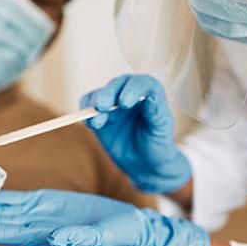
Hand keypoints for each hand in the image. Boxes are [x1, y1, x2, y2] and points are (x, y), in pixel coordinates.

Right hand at [80, 74, 191, 192]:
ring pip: (99, 95)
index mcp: (150, 92)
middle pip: (116, 85)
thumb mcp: (161, 129)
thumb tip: (151, 96)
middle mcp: (129, 91)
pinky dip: (85, 114)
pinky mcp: (99, 113)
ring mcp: (112, 102)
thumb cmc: (157, 143)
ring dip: (94, 105)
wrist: (144, 162)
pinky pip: (87, 106)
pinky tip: (89, 125)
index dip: (132, 90)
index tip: (124, 104)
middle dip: (107, 94)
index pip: (141, 84)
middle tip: (102, 106)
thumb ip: (156, 112)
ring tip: (96, 122)